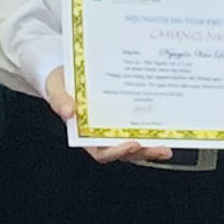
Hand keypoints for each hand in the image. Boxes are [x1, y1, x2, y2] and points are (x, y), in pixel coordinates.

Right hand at [45, 64, 170, 168]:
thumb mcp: (56, 89)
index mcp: (84, 134)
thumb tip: (70, 112)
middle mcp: (101, 134)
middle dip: (142, 152)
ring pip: (135, 143)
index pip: (101, 152)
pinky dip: (151, 130)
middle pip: (124, 151)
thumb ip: (60, 100)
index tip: (131, 145)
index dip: (117, 152)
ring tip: (168, 145)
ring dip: (151, 147)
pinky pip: (138, 127)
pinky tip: (167, 128)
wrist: (67, 71)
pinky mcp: (123, 117)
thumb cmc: (60, 83)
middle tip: (159, 148)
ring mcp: (114, 127)